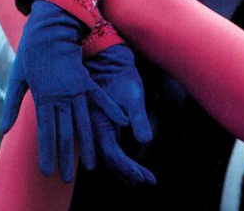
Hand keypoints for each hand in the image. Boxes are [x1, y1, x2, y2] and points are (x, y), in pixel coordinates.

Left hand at [1, 1, 127, 182]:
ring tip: (92, 164)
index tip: (48, 170)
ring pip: (83, 121)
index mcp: (43, 96)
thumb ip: (11, 104)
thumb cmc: (31, 51)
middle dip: (66, 156)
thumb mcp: (17, 77)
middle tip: (67, 178)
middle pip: (65, 132)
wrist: (49, 25)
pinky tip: (121, 122)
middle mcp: (61, 96)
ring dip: (87, 144)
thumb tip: (3, 130)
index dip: (47, 152)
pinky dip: (110, 110)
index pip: (46, 131)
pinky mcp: (85, 79)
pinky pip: (99, 98)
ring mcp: (75, 88)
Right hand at [85, 44, 155, 184]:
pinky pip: (110, 148)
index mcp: (98, 123)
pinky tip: (132, 167)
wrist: (112, 62)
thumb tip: (145, 140)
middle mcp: (94, 129)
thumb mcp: (133, 95)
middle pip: (110, 160)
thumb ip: (138, 118)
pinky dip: (122, 160)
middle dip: (130, 173)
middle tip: (149, 181)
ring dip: (126, 170)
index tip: (144, 176)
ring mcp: (97, 128)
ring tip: (143, 179)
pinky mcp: (103, 125)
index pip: (113, 154)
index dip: (129, 167)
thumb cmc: (123, 77)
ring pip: (109, 157)